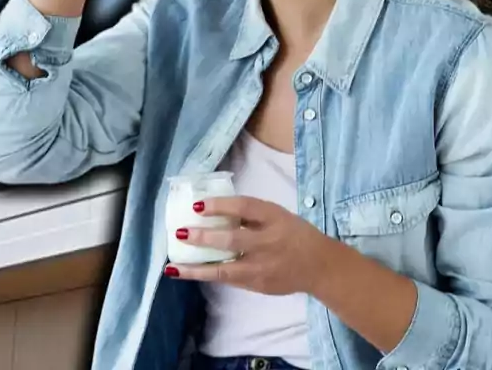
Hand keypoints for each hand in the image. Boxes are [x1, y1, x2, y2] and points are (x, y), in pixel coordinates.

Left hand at [165, 195, 329, 295]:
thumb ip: (253, 216)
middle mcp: (268, 242)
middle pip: (232, 239)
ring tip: (173, 266)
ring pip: (224, 269)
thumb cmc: (294, 235)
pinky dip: (206, 275)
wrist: (318, 266)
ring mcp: (262, 266)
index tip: (197, 206)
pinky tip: (187, 273)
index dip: (220, 206)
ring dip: (196, 267)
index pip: (245, 207)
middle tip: (181, 232)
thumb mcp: (280, 217)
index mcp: (275, 218)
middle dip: (204, 237)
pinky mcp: (257, 284)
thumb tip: (216, 212)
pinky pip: (227, 279)